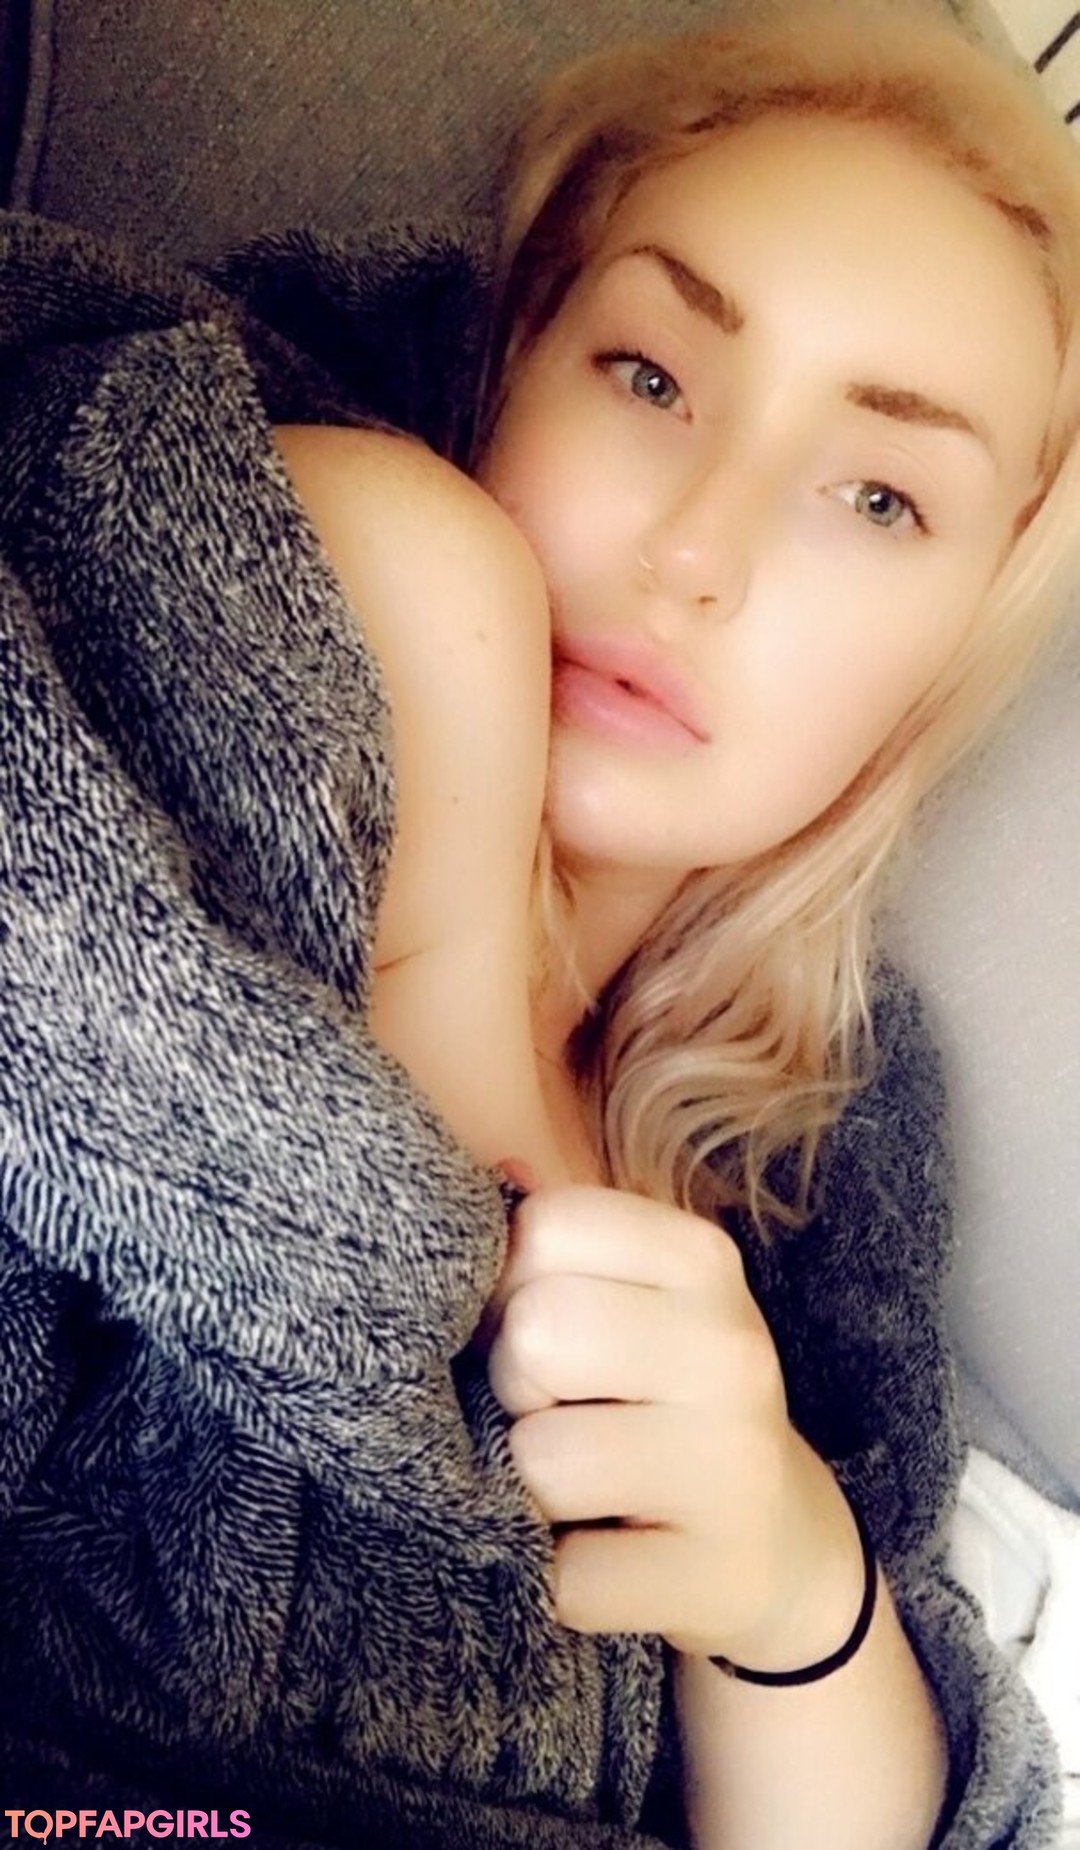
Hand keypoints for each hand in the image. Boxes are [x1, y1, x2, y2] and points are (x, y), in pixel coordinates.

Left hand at [484, 1185, 861, 1666]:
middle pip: (535, 1336)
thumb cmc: (666, 1396)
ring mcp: (734, 1464)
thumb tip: (487, 1178)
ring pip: (541, 1459)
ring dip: (531, 1488)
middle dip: (516, 1386)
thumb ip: (552, 1246)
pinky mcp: (714, 1574)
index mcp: (701, 1259)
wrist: (780, 1540)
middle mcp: (732, 1348)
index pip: (540, 1229)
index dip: (509, 1286)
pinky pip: (565, 1576)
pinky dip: (559, 1576)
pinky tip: (606, 1555)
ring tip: (585, 1487)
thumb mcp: (632, 1300)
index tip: (547, 1332)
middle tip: (562, 1414)